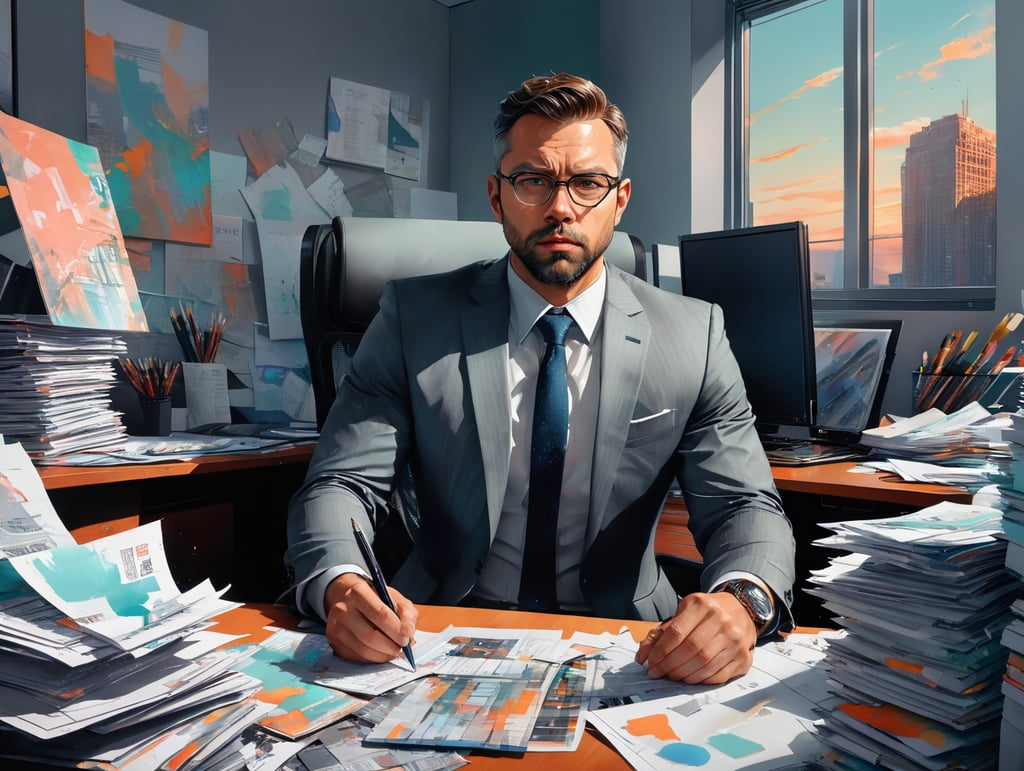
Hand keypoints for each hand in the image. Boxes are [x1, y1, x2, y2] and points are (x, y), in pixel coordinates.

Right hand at [323, 573, 418, 662]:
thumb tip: (408, 635)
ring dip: (383, 655)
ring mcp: (335, 626)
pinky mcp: (334, 641)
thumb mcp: (395, 598)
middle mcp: (342, 608)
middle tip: (401, 648)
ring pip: (363, 649)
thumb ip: (406, 614)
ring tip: (393, 651)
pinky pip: (356, 657)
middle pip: (370, 636)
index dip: (396, 629)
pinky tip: (380, 652)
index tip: (406, 637)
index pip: (380, 614)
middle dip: (390, 646)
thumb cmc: (375, 599)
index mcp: (358, 592)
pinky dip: (372, 658)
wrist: (349, 599)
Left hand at [634, 591, 756, 683]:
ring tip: (674, 675)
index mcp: (701, 605)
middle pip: (690, 650)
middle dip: (670, 665)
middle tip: (660, 672)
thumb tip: (642, 656)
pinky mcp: (743, 656)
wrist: (740, 610)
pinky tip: (692, 677)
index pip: (676, 632)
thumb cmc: (707, 614)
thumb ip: (660, 633)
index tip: (651, 663)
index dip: (661, 652)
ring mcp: (735, 639)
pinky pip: (718, 675)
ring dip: (684, 675)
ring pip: (705, 664)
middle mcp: (721, 620)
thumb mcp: (682, 613)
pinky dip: (701, 680)